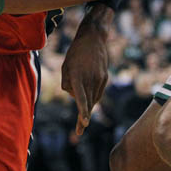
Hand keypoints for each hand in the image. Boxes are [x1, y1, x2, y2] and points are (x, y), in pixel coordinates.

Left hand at [61, 15, 110, 135]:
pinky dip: (91, 96)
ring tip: (79, 98)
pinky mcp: (104, 78)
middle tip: (79, 132)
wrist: (93, 38)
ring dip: (86, 103)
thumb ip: (67, 84)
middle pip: (87, 102)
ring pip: (92, 98)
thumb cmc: (75, 53)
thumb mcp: (65, 67)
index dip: (82, 111)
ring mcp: (100, 79)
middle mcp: (90, 79)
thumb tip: (75, 97)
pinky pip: (97, 93)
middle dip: (83, 117)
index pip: (80, 97)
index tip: (84, 122)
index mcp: (78, 76)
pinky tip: (87, 95)